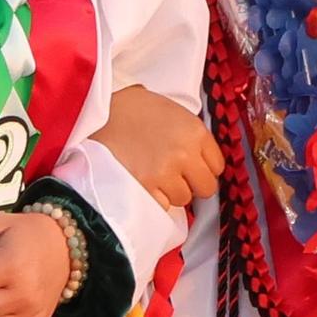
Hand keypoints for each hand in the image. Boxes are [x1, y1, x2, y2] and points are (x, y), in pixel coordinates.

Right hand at [92, 85, 223, 209]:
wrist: (98, 112)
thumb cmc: (135, 110)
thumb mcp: (175, 114)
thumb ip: (193, 139)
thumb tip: (205, 166)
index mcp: (195, 131)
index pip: (218, 166)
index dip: (203, 167)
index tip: (191, 165)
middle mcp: (184, 153)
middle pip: (206, 188)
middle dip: (192, 183)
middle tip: (174, 174)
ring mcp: (164, 172)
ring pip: (183, 199)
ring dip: (171, 191)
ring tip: (153, 173)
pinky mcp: (144, 187)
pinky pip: (162, 205)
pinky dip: (154, 198)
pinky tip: (143, 181)